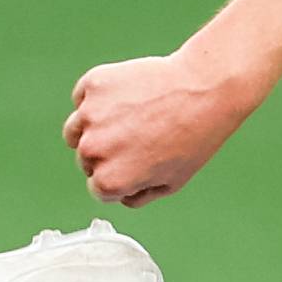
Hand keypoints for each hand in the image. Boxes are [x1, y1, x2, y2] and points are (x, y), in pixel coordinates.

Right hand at [65, 54, 255, 206]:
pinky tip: (128, 96)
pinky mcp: (93, 85)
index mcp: (110, 181)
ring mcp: (90, 115)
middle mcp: (93, 150)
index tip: (140, 162)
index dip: (121, 177)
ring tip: (131, 118)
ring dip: (95, 128)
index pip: (98, 188)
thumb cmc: (194, 136)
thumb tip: (120, 195)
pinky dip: (99, 98)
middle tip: (142, 137)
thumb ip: (138, 196)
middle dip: (109, 153)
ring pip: (76, 130)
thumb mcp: (172, 182)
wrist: (205, 87)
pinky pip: (83, 98)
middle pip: (87, 159)